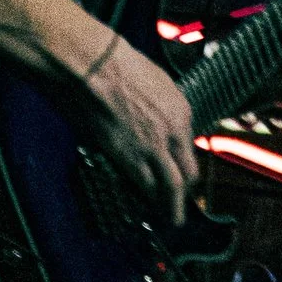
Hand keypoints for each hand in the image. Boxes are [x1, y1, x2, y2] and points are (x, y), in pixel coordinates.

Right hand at [80, 30, 201, 230]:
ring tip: (171, 218)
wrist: (92, 65)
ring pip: (172, 186)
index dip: (181, 159)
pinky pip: (146, 186)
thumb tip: (149, 116)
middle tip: (181, 201)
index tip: (175, 167)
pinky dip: (149, 199)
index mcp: (181, 109)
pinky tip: (149, 209)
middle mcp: (175, 131)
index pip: (188, 144)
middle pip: (189, 170)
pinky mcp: (129, 157)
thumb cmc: (113, 62)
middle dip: (186, 189)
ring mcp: (154, 147)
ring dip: (172, 205)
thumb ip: (157, 104)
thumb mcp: (150, 79)